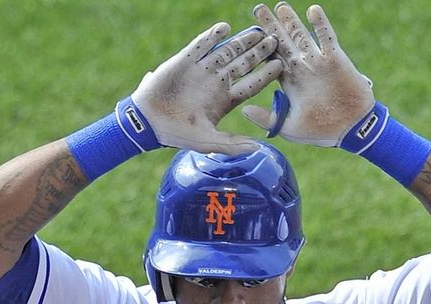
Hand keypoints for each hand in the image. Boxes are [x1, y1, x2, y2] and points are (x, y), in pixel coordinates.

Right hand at [131, 23, 281, 153]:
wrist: (148, 122)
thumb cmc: (179, 135)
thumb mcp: (208, 142)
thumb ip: (232, 144)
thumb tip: (258, 148)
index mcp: (226, 100)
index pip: (252, 84)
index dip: (266, 74)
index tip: (281, 65)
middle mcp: (217, 82)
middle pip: (244, 64)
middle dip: (259, 52)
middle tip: (275, 40)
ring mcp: (202, 70)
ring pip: (227, 51)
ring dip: (242, 42)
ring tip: (258, 31)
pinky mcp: (185, 60)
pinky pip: (201, 45)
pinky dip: (212, 36)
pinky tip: (225, 28)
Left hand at [243, 3, 374, 146]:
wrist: (351, 130)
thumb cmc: (321, 132)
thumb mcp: (288, 127)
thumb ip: (267, 119)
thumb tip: (244, 110)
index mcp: (290, 82)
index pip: (271, 59)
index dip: (260, 46)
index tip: (246, 35)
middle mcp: (302, 68)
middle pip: (283, 42)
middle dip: (271, 26)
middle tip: (258, 9)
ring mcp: (318, 62)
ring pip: (302, 36)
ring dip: (292, 21)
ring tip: (280, 6)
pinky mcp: (336, 59)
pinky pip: (327, 38)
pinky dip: (320, 25)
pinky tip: (313, 10)